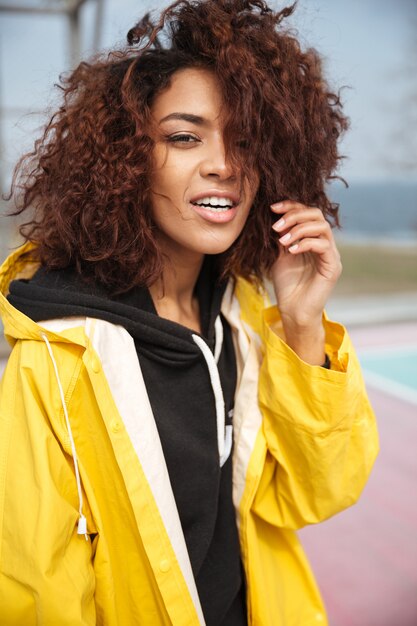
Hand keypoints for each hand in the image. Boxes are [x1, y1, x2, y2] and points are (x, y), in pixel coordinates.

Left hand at [270, 200, 341, 362]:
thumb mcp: (280, 256)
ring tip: (281, 239)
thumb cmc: (287, 286)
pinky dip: (305, 243)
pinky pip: (323, 245)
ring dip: (298, 229)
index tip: (273, 208)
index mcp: (313, 239)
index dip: (291, 206)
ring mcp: (331, 255)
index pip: (308, 213)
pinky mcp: (332, 267)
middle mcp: (325, 244)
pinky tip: (290, 250)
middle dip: (294, 215)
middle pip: (317, 214)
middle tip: (276, 225)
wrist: (293, 311)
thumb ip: (282, 237)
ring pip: (321, 227)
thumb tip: (275, 217)